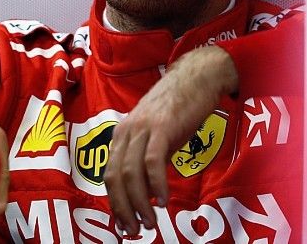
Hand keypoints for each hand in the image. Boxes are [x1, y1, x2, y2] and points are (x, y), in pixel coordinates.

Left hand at [104, 46, 237, 235]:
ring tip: (150, 222)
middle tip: (134, 231)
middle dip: (123, 209)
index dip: (115, 203)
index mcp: (122, 134)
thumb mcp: (157, 134)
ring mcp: (142, 128)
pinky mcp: (161, 127)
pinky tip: (163, 201)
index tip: (125, 224)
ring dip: (139, 203)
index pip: (110, 175)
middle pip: (115, 177)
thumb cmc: (179, 107)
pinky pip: (152, 163)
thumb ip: (148, 158)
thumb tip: (147, 192)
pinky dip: (156, 185)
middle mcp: (126, 132)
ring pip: (131, 173)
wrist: (196, 77)